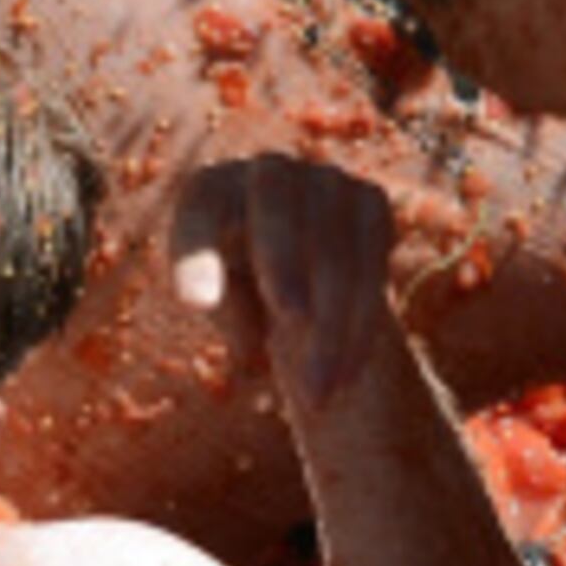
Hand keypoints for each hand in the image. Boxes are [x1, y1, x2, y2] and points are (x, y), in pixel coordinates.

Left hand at [168, 155, 393, 414]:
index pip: (200, 206)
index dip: (198, 250)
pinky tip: (346, 378)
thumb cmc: (243, 293)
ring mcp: (326, 178)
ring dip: (329, 322)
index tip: (194, 308)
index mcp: (212, 187)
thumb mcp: (226, 304)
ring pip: (333, 244)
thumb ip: (229, 308)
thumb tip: (255, 336)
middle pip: (273, 198)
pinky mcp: (370, 201)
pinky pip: (371, 260)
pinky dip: (360, 324)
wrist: (306, 273)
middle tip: (289, 318)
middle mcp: (268, 169)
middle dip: (283, 254)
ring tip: (316, 395)